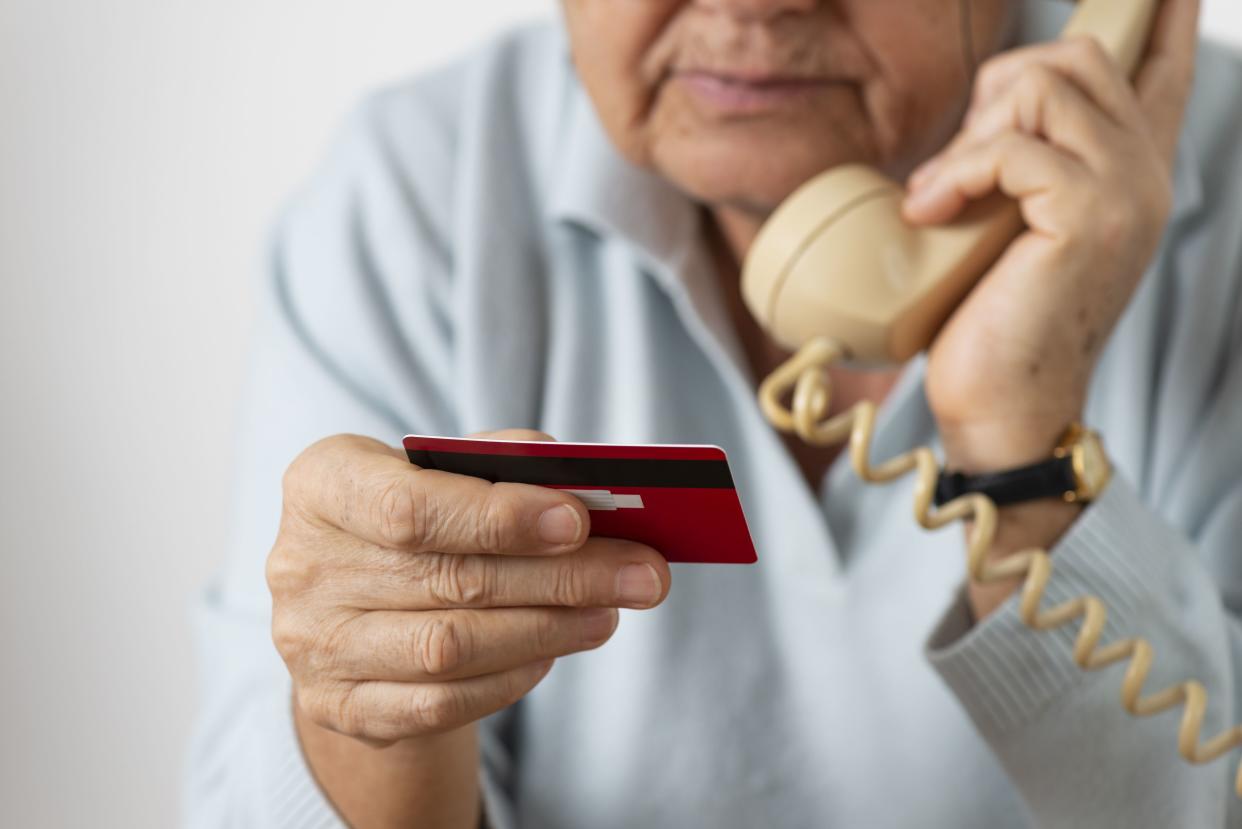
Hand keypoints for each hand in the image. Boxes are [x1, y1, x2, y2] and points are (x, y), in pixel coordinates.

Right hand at [267, 430, 669, 823]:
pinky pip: (439, 702)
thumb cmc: (415, 519)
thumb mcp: (439, 472)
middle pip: (449, 578)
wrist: (353, 604)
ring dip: (548, 628)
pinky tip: (555, 647)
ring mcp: (312, 644)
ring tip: (611, 610)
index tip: (579, 519)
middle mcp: (301, 565)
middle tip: (642, 572)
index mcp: (322, 484)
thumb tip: (579, 481)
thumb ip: (497, 463)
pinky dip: (510, 676)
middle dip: (561, 577)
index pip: (408, 506)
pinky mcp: (336, 706)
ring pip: (450, 647)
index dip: (497, 515)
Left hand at [902, 0, 1199, 471]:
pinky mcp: (1089, 214)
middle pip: (1080, 56)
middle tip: (961, 164)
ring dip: (972, 133)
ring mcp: (1126, 190)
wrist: (1002, 405)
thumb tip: (992, 107)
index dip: (1157, 15)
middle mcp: (1144, 171)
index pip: (1161, 68)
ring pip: (1046, 85)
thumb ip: (1022, 165)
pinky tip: (929, 210)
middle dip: (999, 88)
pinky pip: (1011, 145)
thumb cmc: (993, 320)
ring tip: (941, 196)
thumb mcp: (1009, 224)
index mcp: (1130, 172)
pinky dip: (955, 172)